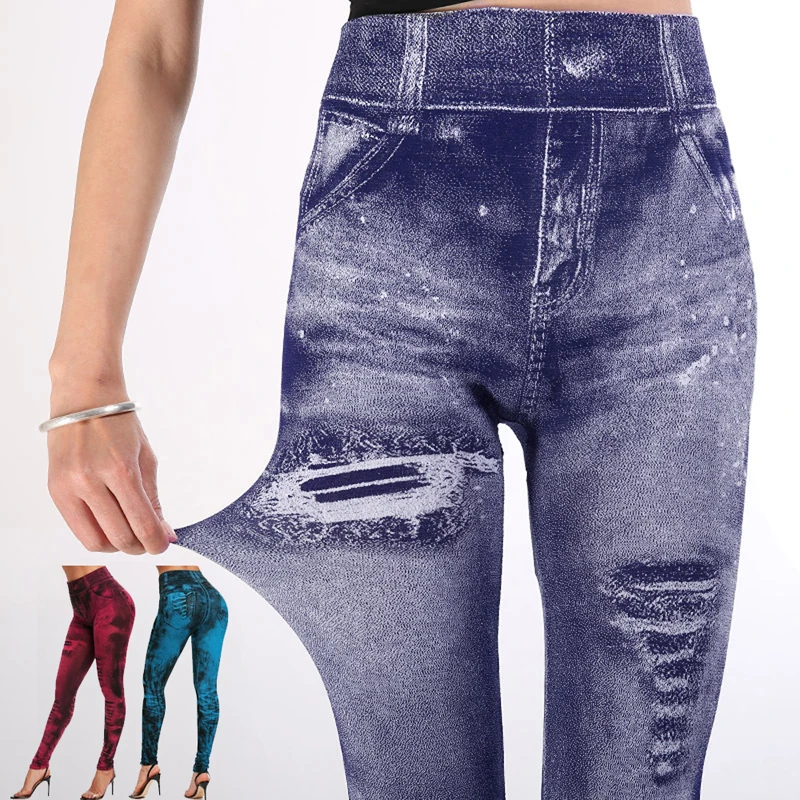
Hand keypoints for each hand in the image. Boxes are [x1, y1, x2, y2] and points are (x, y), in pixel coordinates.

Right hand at [46, 398, 176, 554]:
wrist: (84, 400)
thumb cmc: (120, 425)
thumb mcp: (146, 458)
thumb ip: (154, 499)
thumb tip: (164, 533)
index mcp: (120, 469)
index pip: (142, 522)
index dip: (156, 542)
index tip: (163, 544)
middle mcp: (90, 480)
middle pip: (119, 537)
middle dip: (140, 546)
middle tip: (149, 542)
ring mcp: (69, 487)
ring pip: (96, 541)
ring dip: (118, 546)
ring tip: (130, 535)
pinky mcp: (54, 491)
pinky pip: (78, 529)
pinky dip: (98, 535)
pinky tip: (111, 526)